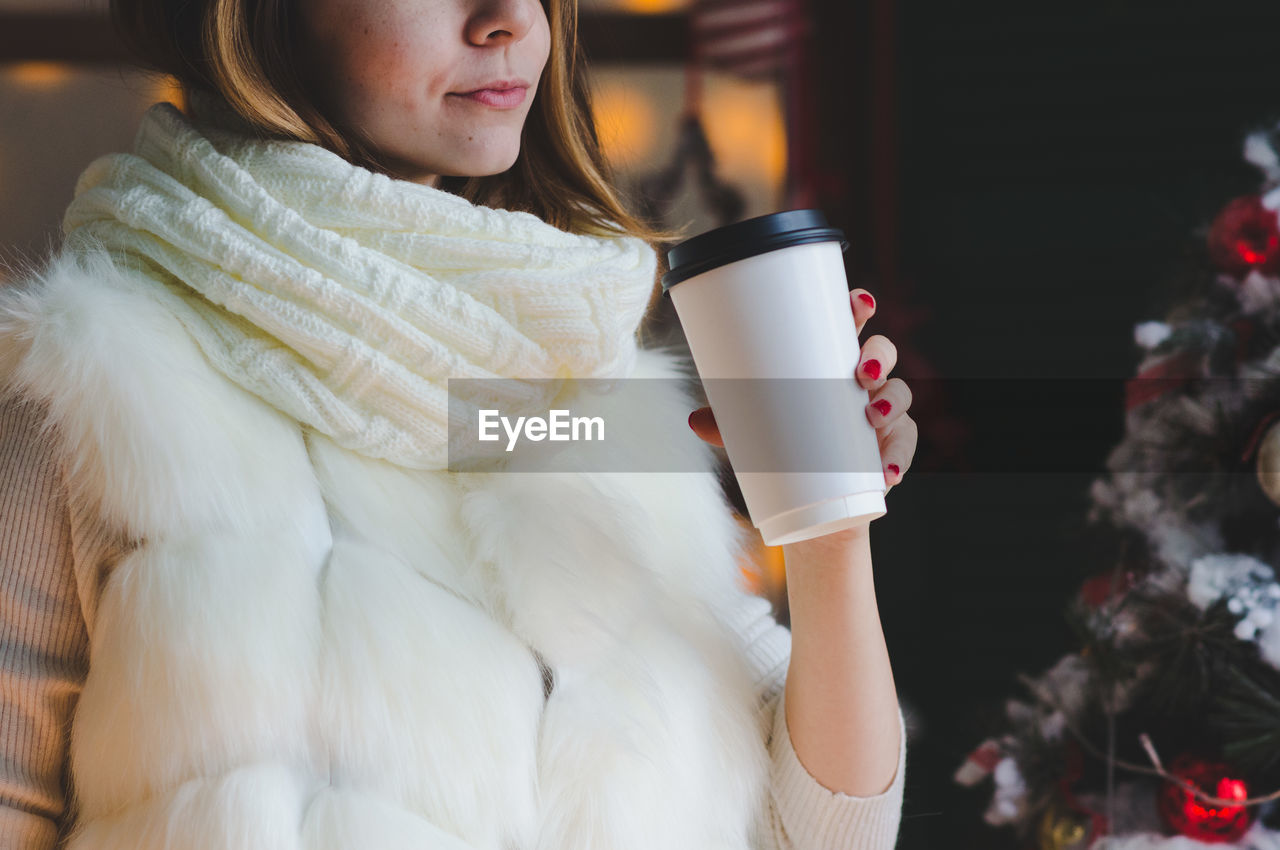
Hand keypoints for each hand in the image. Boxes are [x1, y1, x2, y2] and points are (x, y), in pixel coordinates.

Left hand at [687, 287, 917, 493]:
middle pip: (884, 351)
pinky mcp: (892, 447)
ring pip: (902, 393)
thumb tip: (694, 420)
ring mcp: (883, 413)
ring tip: (873, 417)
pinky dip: (898, 458)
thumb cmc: (787, 446)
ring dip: (893, 401)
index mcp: (831, 362)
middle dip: (879, 354)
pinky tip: (888, 471)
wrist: (812, 500)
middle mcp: (863, 381)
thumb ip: (731, 424)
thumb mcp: (756, 431)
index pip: (850, 325)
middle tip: (861, 370)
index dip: (858, 308)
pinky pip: (905, 446)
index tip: (858, 303)